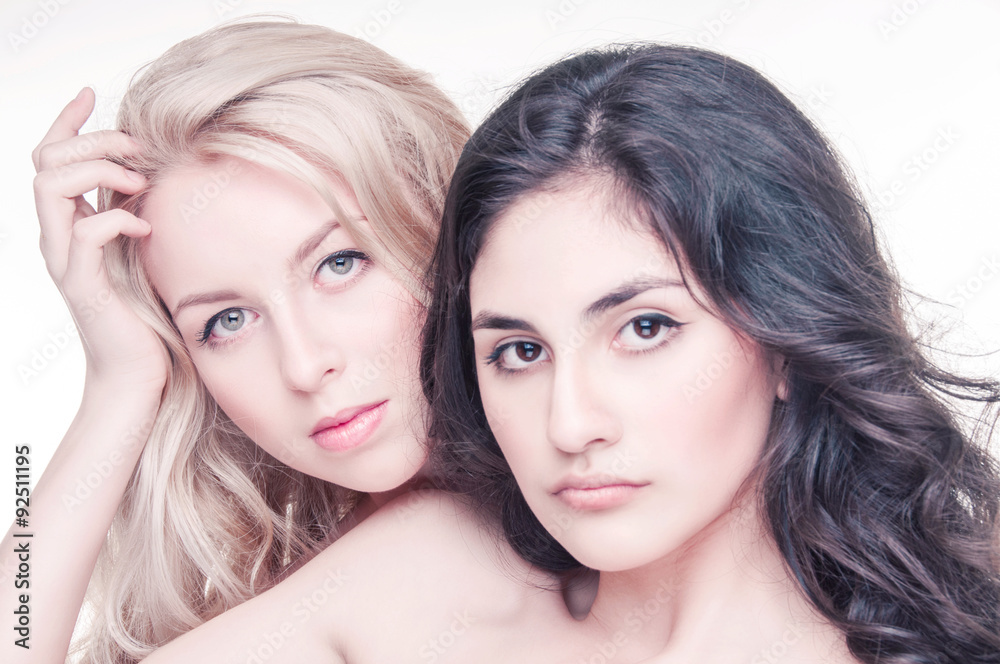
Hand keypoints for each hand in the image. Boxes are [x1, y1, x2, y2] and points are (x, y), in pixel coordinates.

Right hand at [32, 88, 167, 394]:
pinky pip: (85, 234)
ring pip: (51, 186)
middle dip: (91, 140)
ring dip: (98, 171)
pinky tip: (145, 227)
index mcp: (70, 226)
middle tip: (135, 149)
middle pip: (45, 161)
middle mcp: (58, 239)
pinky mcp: (84, 287)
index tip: (89, 93)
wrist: (140, 374)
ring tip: (137, 184)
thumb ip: (135, 213)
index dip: (66, 121)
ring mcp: (66, 262)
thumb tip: (154, 174)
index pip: (50, 159)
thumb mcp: (143, 251)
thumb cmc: (148, 315)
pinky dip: (116, 219)